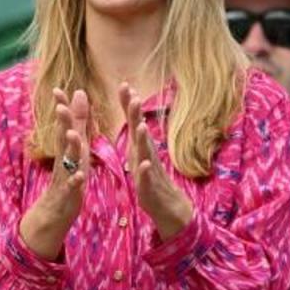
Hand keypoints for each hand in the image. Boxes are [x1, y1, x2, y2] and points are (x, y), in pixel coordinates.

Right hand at [19, 88, 91, 260]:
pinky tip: (81, 175)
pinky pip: (73, 186)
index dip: (62, 107)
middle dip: (62, 122)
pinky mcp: (69, 194)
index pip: (65, 124)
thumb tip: (80, 94)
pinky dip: (76, 180)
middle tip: (60, 105)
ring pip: (67, 161)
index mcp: (69, 149)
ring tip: (73, 135)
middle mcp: (64, 160)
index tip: (60, 89)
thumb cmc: (70, 176)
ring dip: (69, 148)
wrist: (56, 212)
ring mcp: (65, 176)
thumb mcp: (75, 148)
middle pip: (62, 138)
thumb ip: (79, 122)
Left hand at [120, 83, 191, 240]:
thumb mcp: (138, 153)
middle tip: (133, 94)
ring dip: (142, 138)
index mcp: (139, 145)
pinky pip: (146, 178)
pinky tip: (142, 164)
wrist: (166, 206)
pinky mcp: (148, 186)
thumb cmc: (148, 178)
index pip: (134, 120)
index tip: (124, 84)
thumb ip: (135, 135)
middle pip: (140, 130)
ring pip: (145, 152)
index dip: (129, 103)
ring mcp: (149, 169)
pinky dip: (144, 171)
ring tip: (139, 125)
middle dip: (136, 113)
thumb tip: (134, 114)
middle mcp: (145, 153)